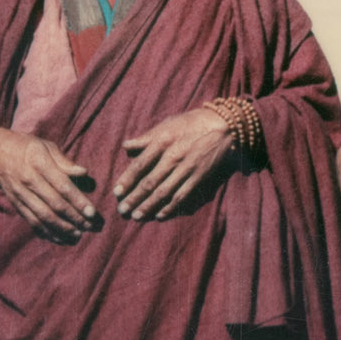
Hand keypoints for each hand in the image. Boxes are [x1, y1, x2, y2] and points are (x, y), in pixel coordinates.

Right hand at [0, 127, 94, 240]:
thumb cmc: (28, 147)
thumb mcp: (46, 146)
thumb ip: (65, 161)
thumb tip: (84, 172)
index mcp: (39, 163)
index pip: (62, 186)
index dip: (78, 201)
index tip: (92, 212)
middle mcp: (28, 181)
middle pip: (54, 204)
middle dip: (74, 218)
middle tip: (90, 227)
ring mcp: (20, 194)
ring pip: (42, 216)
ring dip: (62, 229)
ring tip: (78, 235)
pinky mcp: (16, 204)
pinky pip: (31, 221)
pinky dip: (46, 232)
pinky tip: (59, 238)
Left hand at [114, 108, 234, 221]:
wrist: (224, 126)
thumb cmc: (192, 123)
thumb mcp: (168, 124)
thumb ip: (146, 137)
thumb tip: (126, 146)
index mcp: (163, 141)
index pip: (140, 164)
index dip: (127, 180)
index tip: (116, 192)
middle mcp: (173, 157)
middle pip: (149, 182)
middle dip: (134, 198)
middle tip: (122, 210)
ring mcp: (187, 169)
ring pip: (164, 192)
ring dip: (148, 206)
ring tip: (136, 216)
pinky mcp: (199, 177)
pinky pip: (182, 196)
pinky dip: (170, 207)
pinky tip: (159, 215)